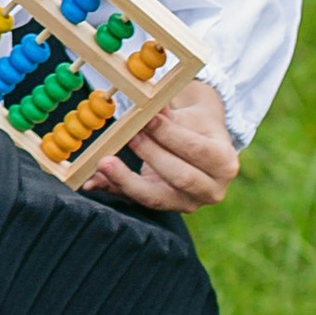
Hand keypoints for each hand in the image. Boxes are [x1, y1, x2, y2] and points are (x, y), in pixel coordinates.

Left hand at [86, 78, 239, 212]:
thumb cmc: (194, 125)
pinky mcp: (164, 208)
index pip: (196, 150)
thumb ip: (166, 115)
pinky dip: (114, 189)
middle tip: (128, 135)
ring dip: (126, 179)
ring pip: (156, 198)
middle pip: (179, 177)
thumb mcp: (188, 115)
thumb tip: (144, 106)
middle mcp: (211, 190)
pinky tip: (91, 182)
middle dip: (150, 154)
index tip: (146, 118)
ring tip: (103, 162)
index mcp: (224, 163)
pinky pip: (137, 201)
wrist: (201, 145)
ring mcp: (188, 204)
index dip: (169, 135)